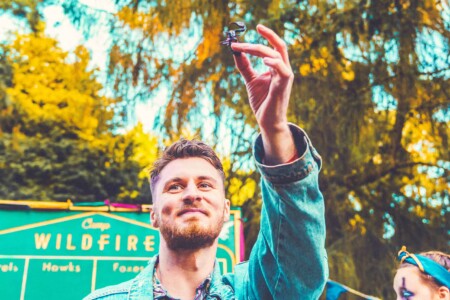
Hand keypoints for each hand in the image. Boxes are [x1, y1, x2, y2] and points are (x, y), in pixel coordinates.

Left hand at [231, 24, 295, 164]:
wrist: (268, 122)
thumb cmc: (262, 102)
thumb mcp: (250, 81)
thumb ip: (245, 66)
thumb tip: (236, 52)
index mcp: (277, 67)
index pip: (273, 47)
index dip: (262, 38)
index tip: (249, 31)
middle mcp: (283, 70)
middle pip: (279, 46)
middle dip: (269, 35)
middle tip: (256, 26)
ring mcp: (285, 78)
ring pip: (277, 55)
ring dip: (259, 49)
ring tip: (244, 47)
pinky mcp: (283, 87)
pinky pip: (283, 70)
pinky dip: (274, 62)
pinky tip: (263, 60)